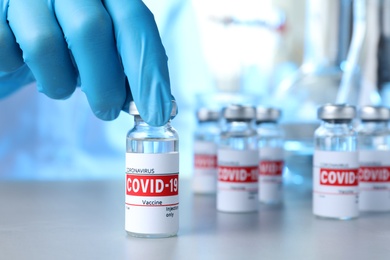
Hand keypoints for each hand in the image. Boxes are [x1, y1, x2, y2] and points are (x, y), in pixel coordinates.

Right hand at [0, 0, 172, 125]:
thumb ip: (125, 67)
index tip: (155, 113)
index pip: (135, 22)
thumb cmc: (64, 38)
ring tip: (60, 86)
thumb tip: (154, 104)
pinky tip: (23, 63)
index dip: (148, 71)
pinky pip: (6, 51)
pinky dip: (18, 68)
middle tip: (106, 111)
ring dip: (58, 82)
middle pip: (91, 29)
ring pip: (44, 44)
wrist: (14, 23)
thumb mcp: (100, 47)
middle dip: (104, 83)